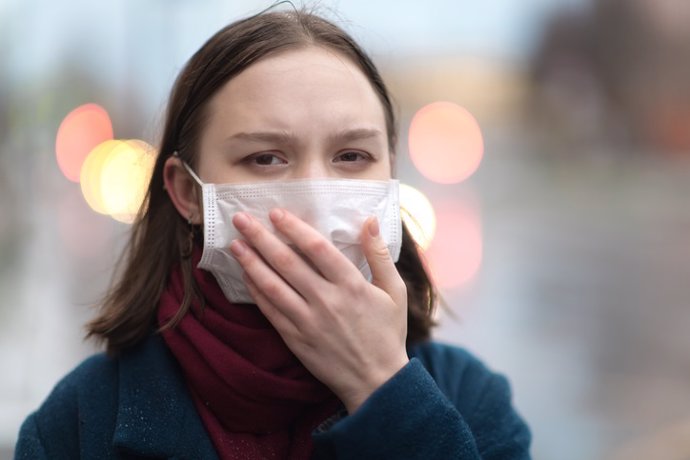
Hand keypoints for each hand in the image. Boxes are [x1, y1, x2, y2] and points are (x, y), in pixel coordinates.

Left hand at [229, 208, 408, 412]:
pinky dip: (255, 291)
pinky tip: (245, 276)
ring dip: (250, 262)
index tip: (276, 213)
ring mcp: (308, 321)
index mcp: (351, 285)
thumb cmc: (387, 333)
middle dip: (261, 237)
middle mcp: (326, 301)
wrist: (376, 381)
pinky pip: (270, 311)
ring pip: (272, 286)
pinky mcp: (295, 339)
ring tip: (235, 244)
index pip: (316, 248)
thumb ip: (380, 255)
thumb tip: (369, 220)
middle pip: (287, 262)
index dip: (294, 228)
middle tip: (240, 219)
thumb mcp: (395, 292)